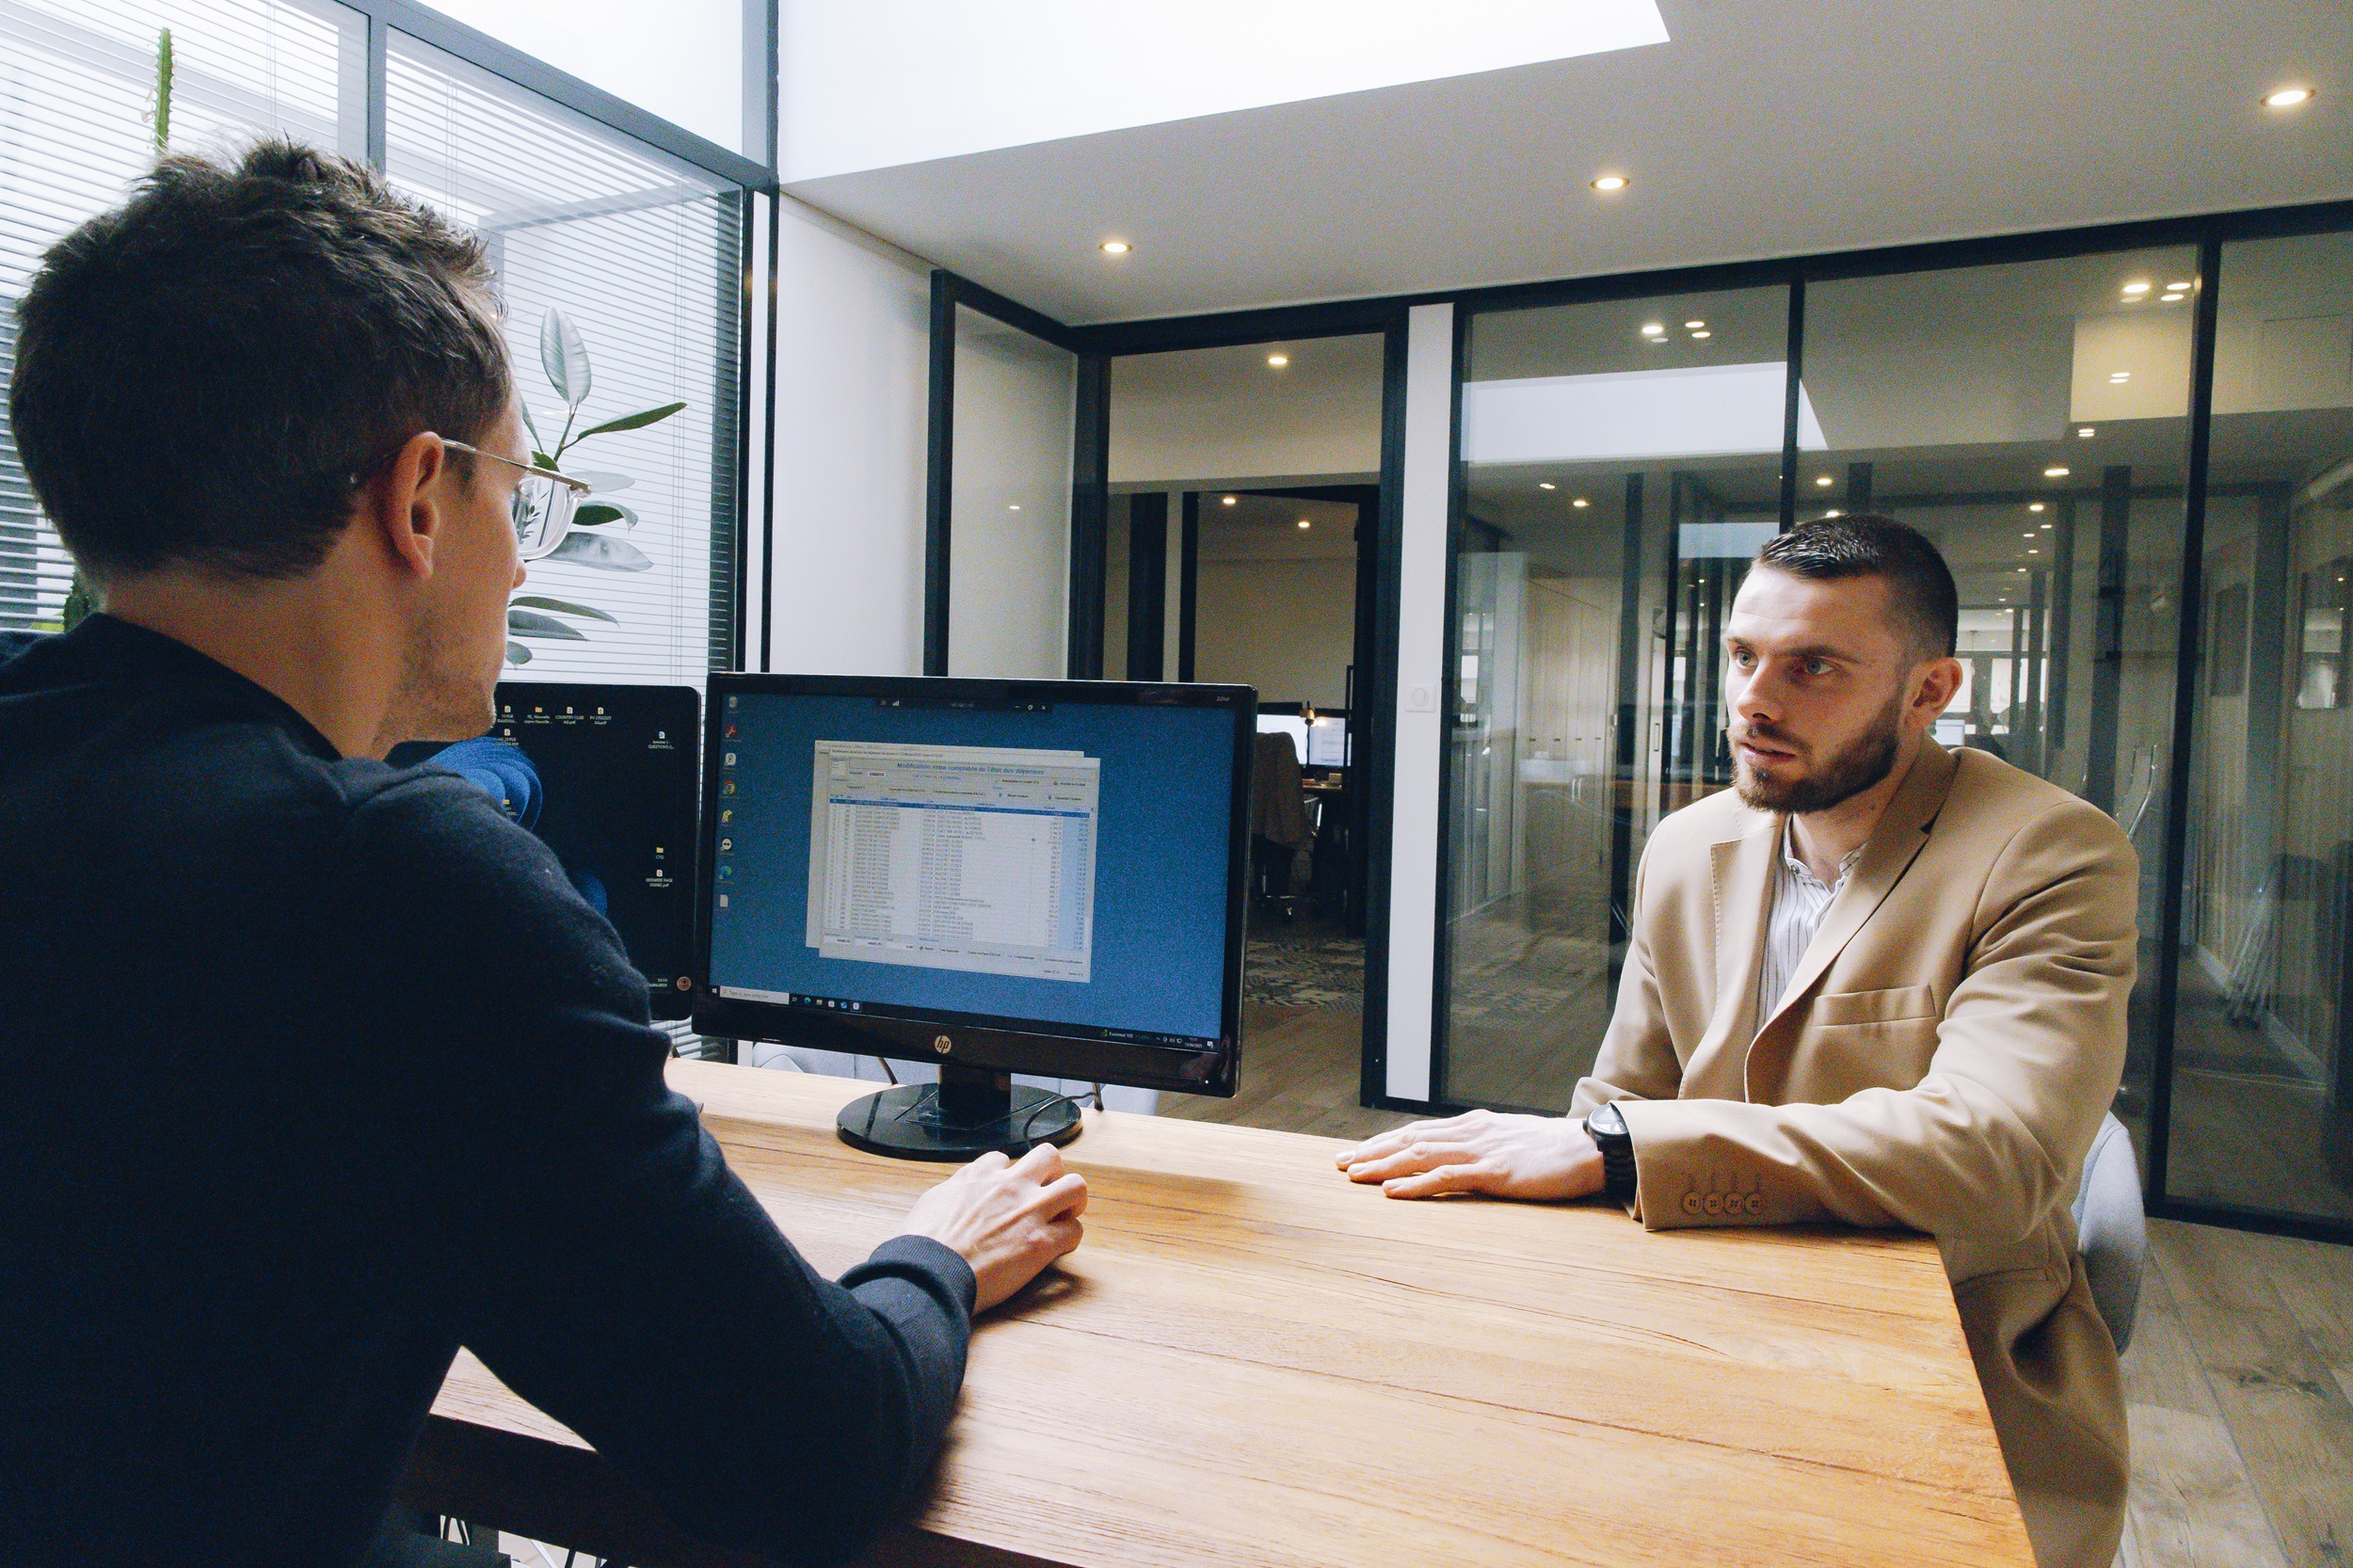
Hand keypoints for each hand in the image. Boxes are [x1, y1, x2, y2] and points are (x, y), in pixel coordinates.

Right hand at [899, 1143, 1087, 1312]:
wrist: (929, 1274)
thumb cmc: (923, 1246)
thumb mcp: (932, 1202)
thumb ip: (954, 1190)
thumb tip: (960, 1190)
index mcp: (979, 1176)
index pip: (1004, 1159)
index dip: (1010, 1175)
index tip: (1009, 1191)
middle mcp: (1009, 1186)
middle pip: (1049, 1157)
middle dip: (1052, 1174)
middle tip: (1046, 1196)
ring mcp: (1029, 1212)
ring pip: (1076, 1186)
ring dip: (1073, 1201)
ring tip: (1064, 1217)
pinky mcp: (1041, 1242)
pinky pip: (1075, 1231)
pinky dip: (1069, 1239)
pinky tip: (1057, 1249)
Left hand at [1333, 1109, 1605, 1201]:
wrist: (1591, 1148)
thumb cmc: (1555, 1150)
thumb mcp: (1512, 1143)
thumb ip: (1485, 1147)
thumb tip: (1461, 1158)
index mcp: (1474, 1125)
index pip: (1419, 1131)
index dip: (1384, 1142)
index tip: (1356, 1152)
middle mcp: (1471, 1132)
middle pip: (1409, 1139)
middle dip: (1372, 1151)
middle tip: (1339, 1164)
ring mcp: (1481, 1150)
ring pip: (1419, 1155)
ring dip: (1382, 1166)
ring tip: (1353, 1176)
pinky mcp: (1494, 1171)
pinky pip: (1445, 1177)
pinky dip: (1414, 1184)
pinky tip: (1391, 1192)